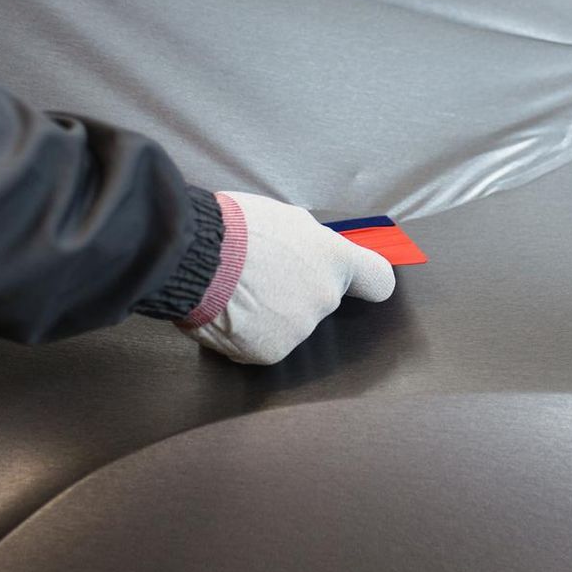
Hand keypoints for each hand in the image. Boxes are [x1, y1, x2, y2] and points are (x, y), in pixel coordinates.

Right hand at [179, 192, 396, 364]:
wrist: (193, 257)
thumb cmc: (232, 228)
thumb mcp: (284, 219)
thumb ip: (308, 242)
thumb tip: (309, 250)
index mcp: (334, 260)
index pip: (377, 280)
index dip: (366, 282)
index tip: (360, 284)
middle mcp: (325, 297)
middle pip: (319, 301)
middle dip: (295, 292)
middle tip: (260, 275)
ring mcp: (300, 329)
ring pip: (288, 324)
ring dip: (268, 313)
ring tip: (236, 291)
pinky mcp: (271, 352)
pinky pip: (262, 344)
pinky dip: (246, 333)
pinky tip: (228, 312)